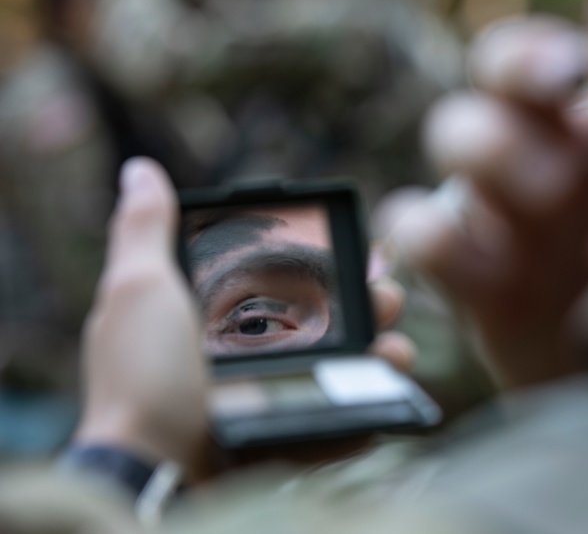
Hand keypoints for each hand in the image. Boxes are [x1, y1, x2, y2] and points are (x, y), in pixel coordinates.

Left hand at [74, 158, 414, 475]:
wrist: (156, 469)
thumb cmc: (142, 377)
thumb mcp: (138, 289)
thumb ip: (145, 229)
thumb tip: (140, 169)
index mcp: (219, 319)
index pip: (288, 279)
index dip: (327, 261)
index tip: (363, 249)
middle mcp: (251, 357)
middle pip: (330, 320)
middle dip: (370, 302)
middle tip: (388, 296)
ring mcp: (277, 399)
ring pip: (349, 367)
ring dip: (385, 350)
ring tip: (397, 346)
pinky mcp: (295, 437)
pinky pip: (348, 417)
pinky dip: (378, 402)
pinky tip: (394, 385)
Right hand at [394, 15, 587, 388]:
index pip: (559, 43)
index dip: (555, 36)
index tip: (578, 60)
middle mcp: (544, 146)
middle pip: (495, 70)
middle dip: (520, 72)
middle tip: (564, 88)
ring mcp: (501, 207)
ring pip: (453, 133)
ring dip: (492, 148)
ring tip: (556, 194)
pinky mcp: (471, 277)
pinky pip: (420, 233)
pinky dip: (430, 234)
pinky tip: (482, 258)